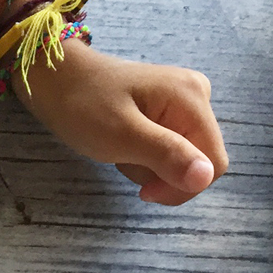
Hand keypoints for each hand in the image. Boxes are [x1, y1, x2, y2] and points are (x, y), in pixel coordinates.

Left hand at [14, 41, 227, 205]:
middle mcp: (197, 98)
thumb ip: (166, 155)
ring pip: (181, 162)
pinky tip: (124, 146)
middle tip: (126, 161)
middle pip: (199, 164)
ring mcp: (184, 105)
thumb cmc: (84, 106)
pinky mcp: (168, 113)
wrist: (59, 81)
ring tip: (120, 150)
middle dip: (162, 176)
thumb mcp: (123, 137)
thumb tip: (206, 176)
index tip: (145, 192)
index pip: (213, 164)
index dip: (183, 187)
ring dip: (149, 169)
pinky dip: (144, 160)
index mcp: (192, 100)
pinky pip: (167, 152)